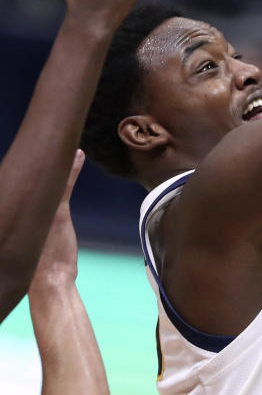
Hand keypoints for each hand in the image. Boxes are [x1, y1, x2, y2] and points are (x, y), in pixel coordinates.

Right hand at [29, 150, 83, 290]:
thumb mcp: (35, 239)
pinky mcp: (57, 213)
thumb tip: (36, 217)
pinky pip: (65, 185)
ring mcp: (41, 210)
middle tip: (44, 141)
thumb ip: (34, 223)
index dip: (28, 171)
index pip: (24, 186)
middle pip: (34, 179)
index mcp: (21, 213)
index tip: (33, 155)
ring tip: (66, 142)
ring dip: (58, 160)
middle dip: (38, 161)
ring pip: (49, 179)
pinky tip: (78, 154)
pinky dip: (72, 169)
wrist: (48, 283)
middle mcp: (26, 209)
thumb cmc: (41, 264)